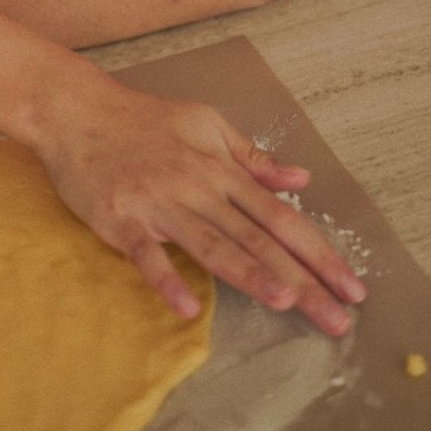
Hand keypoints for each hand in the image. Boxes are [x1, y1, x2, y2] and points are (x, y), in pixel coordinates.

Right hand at [38, 81, 366, 337]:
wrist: (77, 110)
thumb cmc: (143, 118)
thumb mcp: (206, 123)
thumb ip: (252, 156)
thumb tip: (300, 178)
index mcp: (220, 169)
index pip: (281, 216)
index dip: (320, 253)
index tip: (353, 287)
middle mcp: (197, 187)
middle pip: (257, 239)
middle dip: (302, 280)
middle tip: (338, 320)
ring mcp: (159, 204)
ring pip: (212, 244)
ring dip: (249, 273)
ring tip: (285, 301)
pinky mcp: (120, 218)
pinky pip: (147, 253)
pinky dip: (166, 278)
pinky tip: (187, 307)